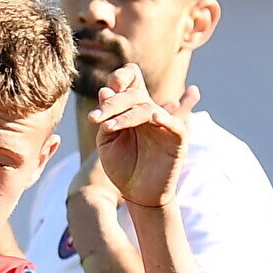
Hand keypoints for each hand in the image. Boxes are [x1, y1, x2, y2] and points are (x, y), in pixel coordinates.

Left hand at [90, 66, 195, 208]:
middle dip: (113, 104)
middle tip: (95, 118)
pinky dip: (164, 118)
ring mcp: (164, 124)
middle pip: (134, 94)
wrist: (138, 194)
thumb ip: (106, 117)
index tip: (104, 93)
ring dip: (126, 115)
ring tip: (108, 127)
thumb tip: (105, 89)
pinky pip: (174, 124)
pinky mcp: (178, 139)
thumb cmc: (122, 167)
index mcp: (132, 108)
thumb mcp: (107, 141)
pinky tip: (151, 118)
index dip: (120, 77)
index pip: (131, 79)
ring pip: (147, 108)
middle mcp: (149, 112)